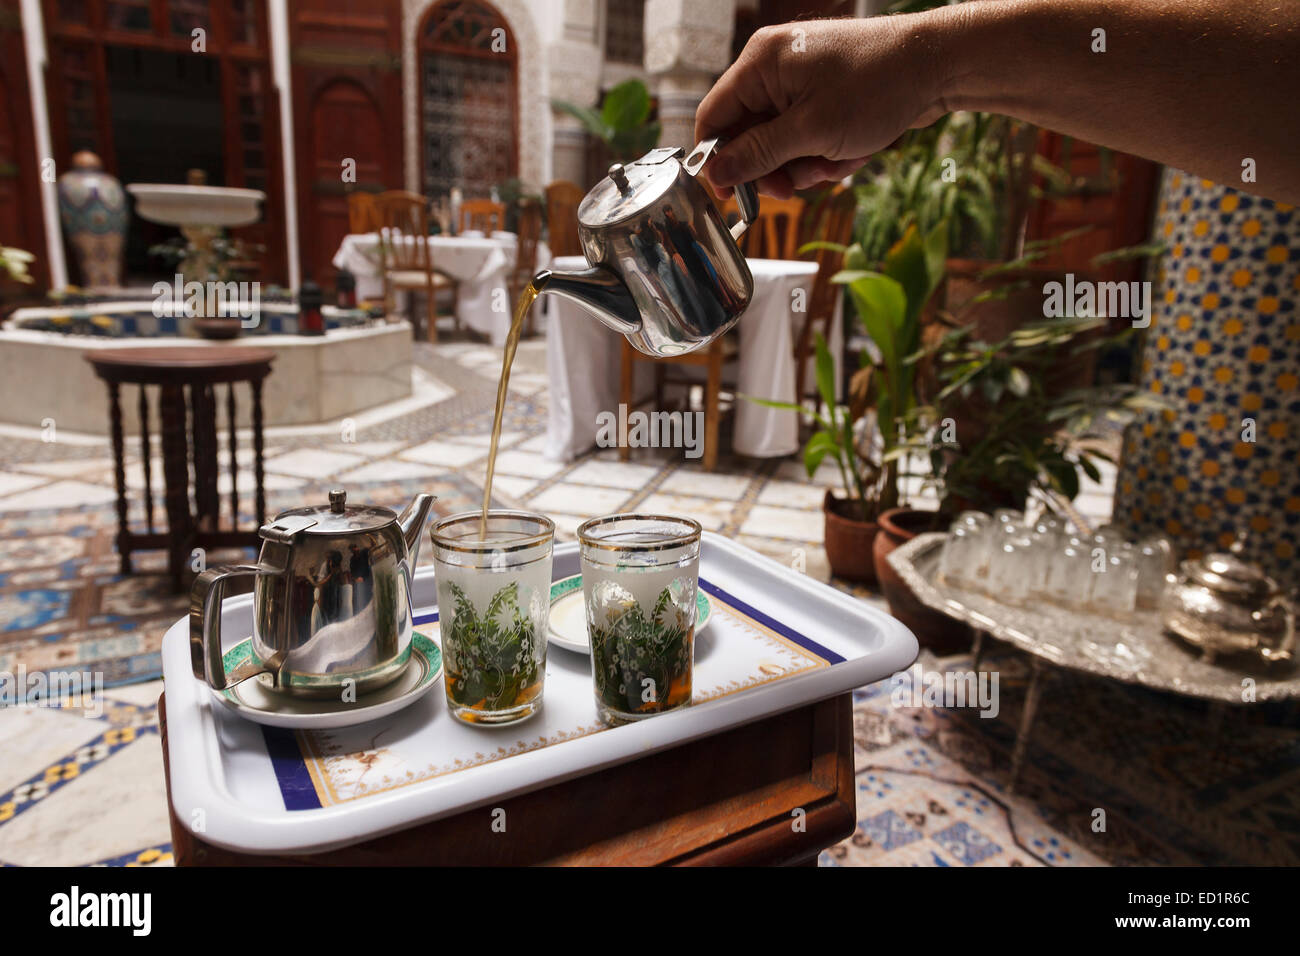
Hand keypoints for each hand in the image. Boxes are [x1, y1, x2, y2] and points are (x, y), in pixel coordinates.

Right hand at [694, 17, 950, 198]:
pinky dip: (825, 151)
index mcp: (760, 63)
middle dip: (776, 167)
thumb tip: (717, 174)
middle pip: (748, 136)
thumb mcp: (812, 132)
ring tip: (838, 162)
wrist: (938, 65)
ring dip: (806, 164)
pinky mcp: (821, 93)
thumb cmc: (877, 86)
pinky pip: (806, 135)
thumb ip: (759, 154)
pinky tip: (853, 151)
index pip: (713, 117)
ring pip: (780, 143)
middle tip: (798, 186)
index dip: (717, 160)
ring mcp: (798, 80)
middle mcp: (773, 67)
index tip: (732, 195)